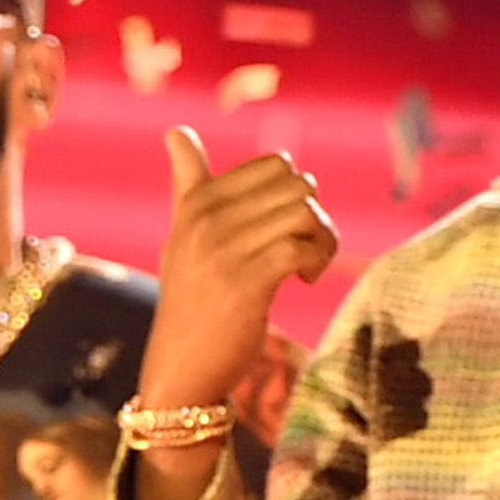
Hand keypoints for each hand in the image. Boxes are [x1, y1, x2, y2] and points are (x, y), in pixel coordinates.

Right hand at [135, 127, 336, 499]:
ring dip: (322, 239)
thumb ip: (188, 185)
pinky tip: (304, 279)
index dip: (297, 193)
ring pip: (303, 212)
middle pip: (296, 185)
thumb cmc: (192, 301)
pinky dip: (317, 260)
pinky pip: (301, 247)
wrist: (181, 367)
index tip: (288, 227)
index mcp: (196, 202)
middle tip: (308, 249)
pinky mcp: (246, 282)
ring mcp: (224, 250)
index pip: (273, 165)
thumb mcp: (183, 238)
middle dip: (315, 215)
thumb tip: (176, 131)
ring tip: (310, 265)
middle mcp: (206, 220)